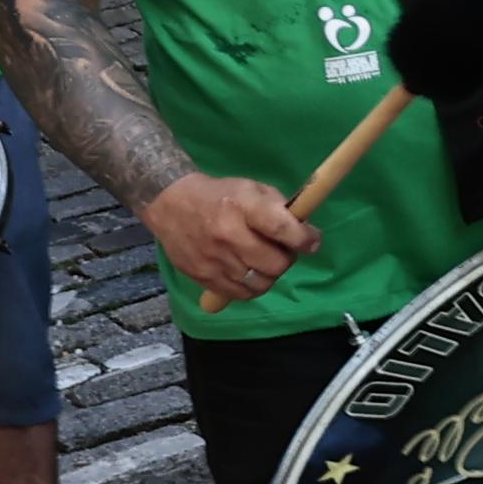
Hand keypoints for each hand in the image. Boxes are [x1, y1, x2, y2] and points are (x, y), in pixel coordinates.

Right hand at [145, 173, 317, 302]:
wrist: (171, 204)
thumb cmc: (220, 195)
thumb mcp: (251, 189)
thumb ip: (280, 208)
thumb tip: (305, 231)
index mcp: (242, 207)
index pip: (281, 228)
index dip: (304, 239)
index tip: (312, 241)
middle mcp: (228, 236)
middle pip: (275, 264)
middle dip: (286, 258)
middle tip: (282, 250)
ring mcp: (215, 260)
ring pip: (261, 283)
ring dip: (270, 274)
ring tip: (264, 261)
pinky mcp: (204, 278)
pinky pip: (242, 294)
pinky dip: (252, 287)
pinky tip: (250, 272)